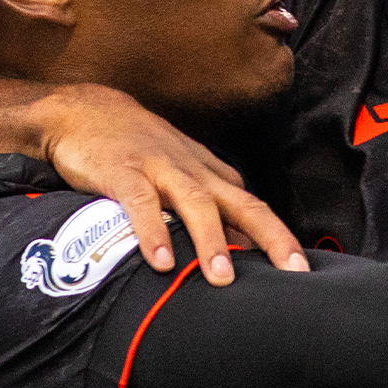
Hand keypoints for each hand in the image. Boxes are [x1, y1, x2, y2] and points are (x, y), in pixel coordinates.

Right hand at [33, 84, 306, 284]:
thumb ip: (207, 209)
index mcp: (210, 175)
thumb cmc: (137, 149)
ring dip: (211, 241)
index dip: (279, 239)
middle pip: (242, 204)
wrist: (85, 110)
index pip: (254, 209)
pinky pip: (141, 203)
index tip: (301, 274)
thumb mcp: (180, 174)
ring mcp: (159, 169)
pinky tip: (161, 261)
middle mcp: (194, 171)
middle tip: (292, 272)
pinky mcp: (122, 172)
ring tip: (222, 278)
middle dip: (271, 238)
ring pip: (196, 204)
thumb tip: (238, 252)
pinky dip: (153, 231)